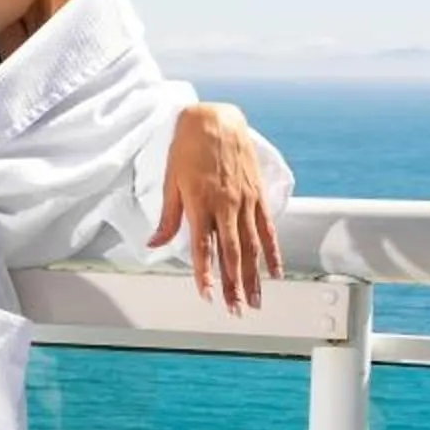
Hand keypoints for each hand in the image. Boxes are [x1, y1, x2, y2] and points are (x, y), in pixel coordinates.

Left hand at [152, 102, 279, 312]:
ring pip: (252, 245)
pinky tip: (275, 271)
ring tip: (255, 299)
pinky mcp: (258, 195)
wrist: (215, 119)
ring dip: (254, 276)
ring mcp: (245, 201)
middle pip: (231, 253)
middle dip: (233, 284)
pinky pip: (267, 228)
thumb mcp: (170, 181)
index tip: (206, 295)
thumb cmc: (186, 148)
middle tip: (236, 309)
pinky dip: (272, 251)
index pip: (203, 247)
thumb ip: (168, 218)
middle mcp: (226, 206)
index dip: (205, 273)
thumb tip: (154, 244)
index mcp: (200, 203)